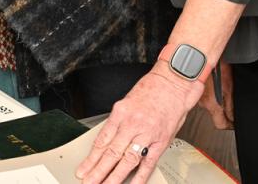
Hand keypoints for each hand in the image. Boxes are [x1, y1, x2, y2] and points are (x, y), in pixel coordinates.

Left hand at [76, 61, 203, 183]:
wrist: (173, 83)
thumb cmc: (151, 90)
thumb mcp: (127, 102)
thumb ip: (119, 122)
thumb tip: (107, 142)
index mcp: (120, 113)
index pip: (102, 141)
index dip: (91, 158)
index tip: (83, 170)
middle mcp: (131, 124)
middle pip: (111, 152)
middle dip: (98, 170)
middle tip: (89, 182)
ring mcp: (147, 133)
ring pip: (128, 159)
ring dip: (115, 176)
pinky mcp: (161, 141)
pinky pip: (149, 162)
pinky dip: (141, 175)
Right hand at [198, 59, 234, 129]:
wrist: (201, 54)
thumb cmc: (215, 67)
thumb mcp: (229, 87)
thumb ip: (231, 105)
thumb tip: (234, 117)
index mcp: (211, 104)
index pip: (221, 125)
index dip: (230, 125)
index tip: (235, 123)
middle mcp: (202, 102)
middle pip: (215, 114)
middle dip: (224, 112)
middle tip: (232, 105)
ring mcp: (197, 95)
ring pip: (209, 104)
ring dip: (217, 100)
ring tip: (225, 91)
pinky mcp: (195, 87)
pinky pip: (204, 95)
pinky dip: (211, 92)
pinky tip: (216, 84)